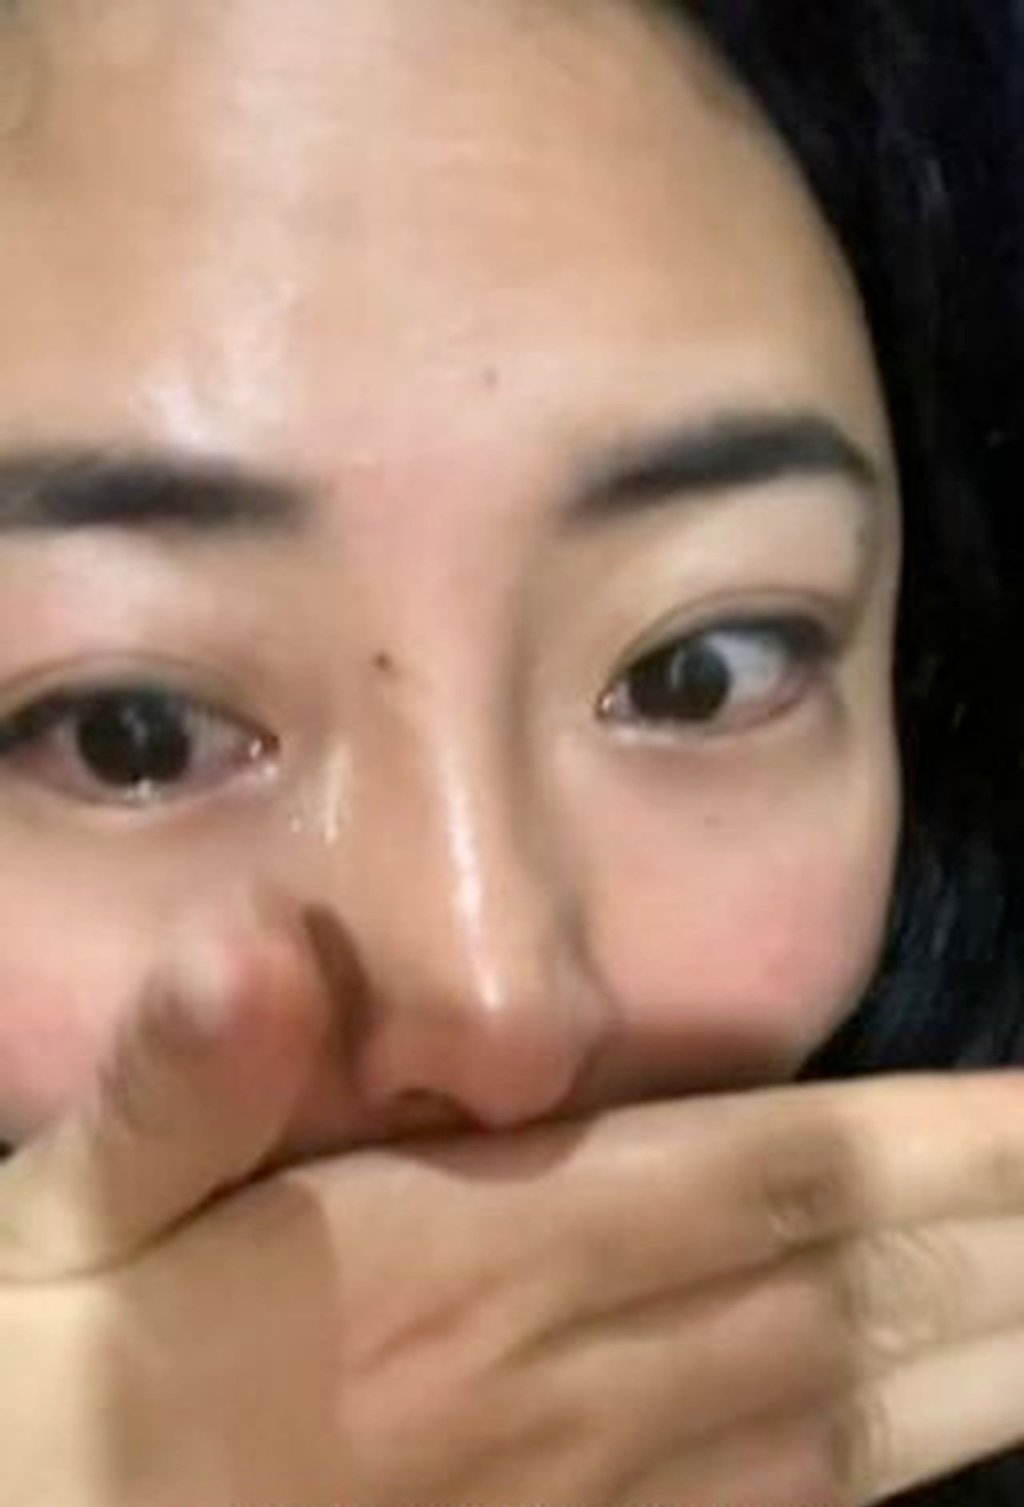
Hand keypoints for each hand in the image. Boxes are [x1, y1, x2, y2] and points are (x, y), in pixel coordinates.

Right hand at [1, 905, 1022, 1506]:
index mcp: (467, 1265)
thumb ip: (182, 1088)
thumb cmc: (58, 1382)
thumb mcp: (72, 1214)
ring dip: (978, 1356)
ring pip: (838, 1425)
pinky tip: (935, 1439)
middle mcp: (556, 1386)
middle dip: (999, 1243)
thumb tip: (255, 945)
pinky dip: (882, 1474)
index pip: (764, 1182)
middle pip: (839, 1300)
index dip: (931, 1146)